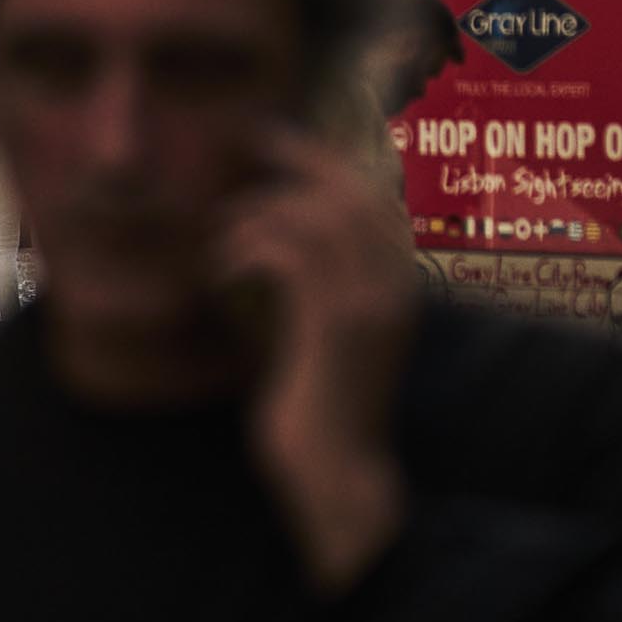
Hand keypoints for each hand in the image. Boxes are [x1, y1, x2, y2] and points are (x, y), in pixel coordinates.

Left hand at [212, 126, 418, 598]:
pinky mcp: (332, 327)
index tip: (279, 141)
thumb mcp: (330, 339)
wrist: (338, 480)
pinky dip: (248, 250)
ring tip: (223, 236)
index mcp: (399, 290)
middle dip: (299, 160)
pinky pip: (287, 256)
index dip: (327, 162)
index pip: (373, 199)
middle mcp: (393, 290)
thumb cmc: (323, 413)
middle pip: (350, 193)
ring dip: (260, 215)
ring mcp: (368, 306)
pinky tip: (222, 273)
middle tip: (251, 146)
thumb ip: (319, 291)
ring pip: (314, 218)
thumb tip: (280, 242)